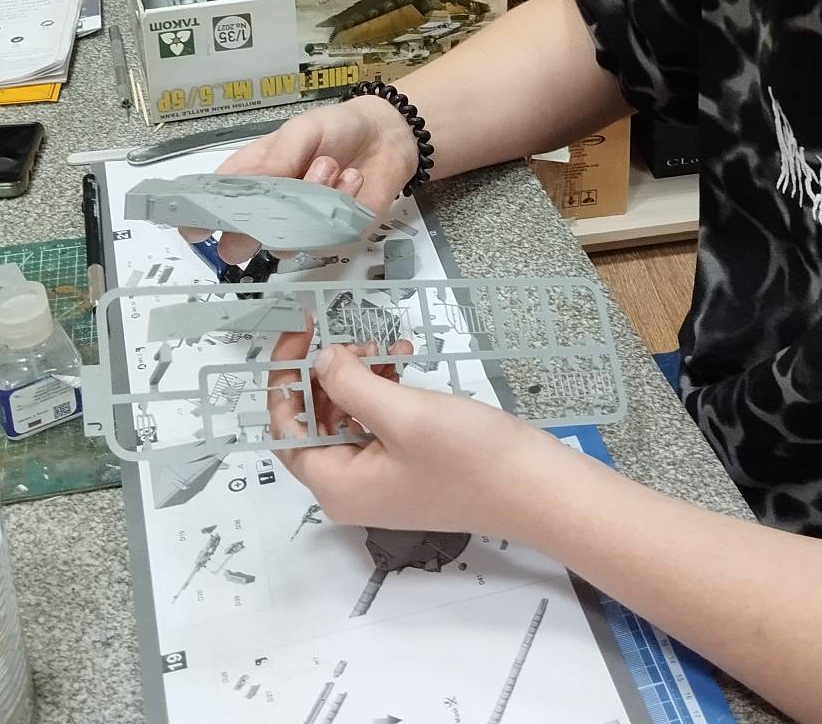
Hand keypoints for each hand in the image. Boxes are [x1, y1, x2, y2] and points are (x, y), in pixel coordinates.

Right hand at [195, 97, 420, 263]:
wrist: (385, 136)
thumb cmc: (334, 129)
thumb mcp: (300, 131)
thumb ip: (276, 160)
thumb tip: (250, 186)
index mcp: (250, 177)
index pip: (213, 207)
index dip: (199, 221)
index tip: (198, 228)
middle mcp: (269, 209)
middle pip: (242, 241)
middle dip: (254, 228)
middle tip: (278, 201)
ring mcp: (299, 226)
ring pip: (288, 242)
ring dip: (310, 201)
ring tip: (329, 166)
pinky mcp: (333, 236)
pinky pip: (328, 239)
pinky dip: (342, 204)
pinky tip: (351, 179)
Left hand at [266, 340, 560, 540]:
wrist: (535, 489)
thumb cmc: (470, 458)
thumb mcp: (404, 414)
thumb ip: (352, 384)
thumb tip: (320, 361)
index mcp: (336, 485)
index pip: (286, 429)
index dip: (285, 378)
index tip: (301, 332)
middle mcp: (350, 488)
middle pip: (315, 422)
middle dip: (327, 373)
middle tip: (350, 334)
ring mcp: (381, 480)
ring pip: (348, 417)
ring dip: (359, 376)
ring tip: (385, 344)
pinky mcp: (408, 467)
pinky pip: (378, 424)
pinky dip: (385, 389)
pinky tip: (404, 361)